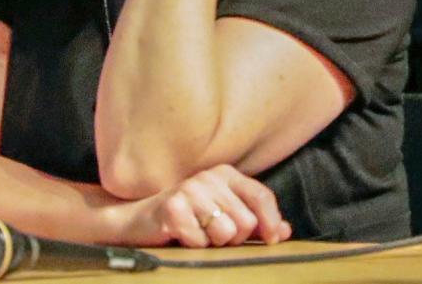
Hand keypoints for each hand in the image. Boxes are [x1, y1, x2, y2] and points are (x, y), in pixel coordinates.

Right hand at [117, 163, 291, 247]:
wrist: (136, 220)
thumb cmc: (186, 218)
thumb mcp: (222, 215)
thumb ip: (254, 221)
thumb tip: (285, 231)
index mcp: (227, 174)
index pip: (261, 196)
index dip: (271, 221)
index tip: (273, 240)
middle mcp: (211, 177)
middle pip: (245, 221)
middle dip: (234, 238)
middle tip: (213, 234)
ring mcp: (191, 190)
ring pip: (225, 233)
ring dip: (212, 243)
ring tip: (197, 234)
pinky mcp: (172, 208)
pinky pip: (199, 241)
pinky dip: (192, 246)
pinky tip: (181, 237)